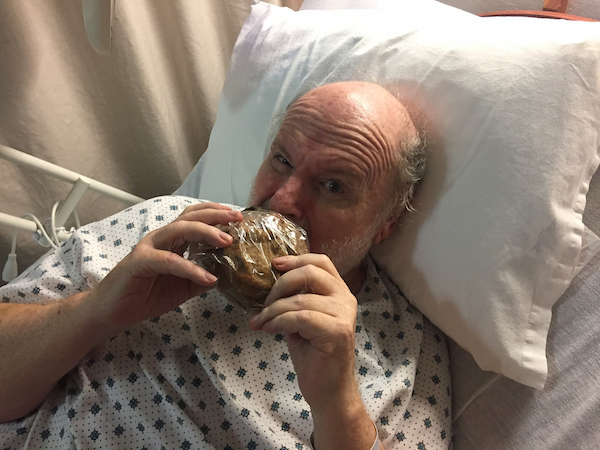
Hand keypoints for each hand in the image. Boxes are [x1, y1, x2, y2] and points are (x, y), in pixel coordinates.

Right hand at [86, 202, 242, 337]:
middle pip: (190, 217)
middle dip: (216, 215)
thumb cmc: (144, 295)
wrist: (112, 312)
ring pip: (179, 230)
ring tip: (227, 241)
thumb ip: (201, 277)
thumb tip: (226, 274)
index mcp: (171, 241)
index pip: (195, 217)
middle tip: (237, 218)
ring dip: (205, 233)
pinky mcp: (139, 263)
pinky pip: (169, 261)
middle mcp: (161, 238)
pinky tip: (208, 278)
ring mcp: (149, 248)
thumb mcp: (182, 288)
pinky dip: (190, 268)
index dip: (216, 213)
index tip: (238, 217)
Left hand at [248, 254, 358, 409]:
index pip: (321, 262)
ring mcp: (344, 315)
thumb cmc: (314, 356)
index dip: (296, 259)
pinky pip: (300, 317)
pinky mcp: (337, 332)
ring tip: (260, 322)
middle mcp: (346, 299)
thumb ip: (294, 300)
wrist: (328, 391)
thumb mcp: (301, 321)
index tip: (274, 264)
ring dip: (272, 310)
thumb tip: (269, 284)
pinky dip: (278, 322)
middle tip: (264, 303)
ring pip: (299, 299)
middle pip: (310, 273)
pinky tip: (269, 330)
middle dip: (280, 285)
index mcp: (339, 292)